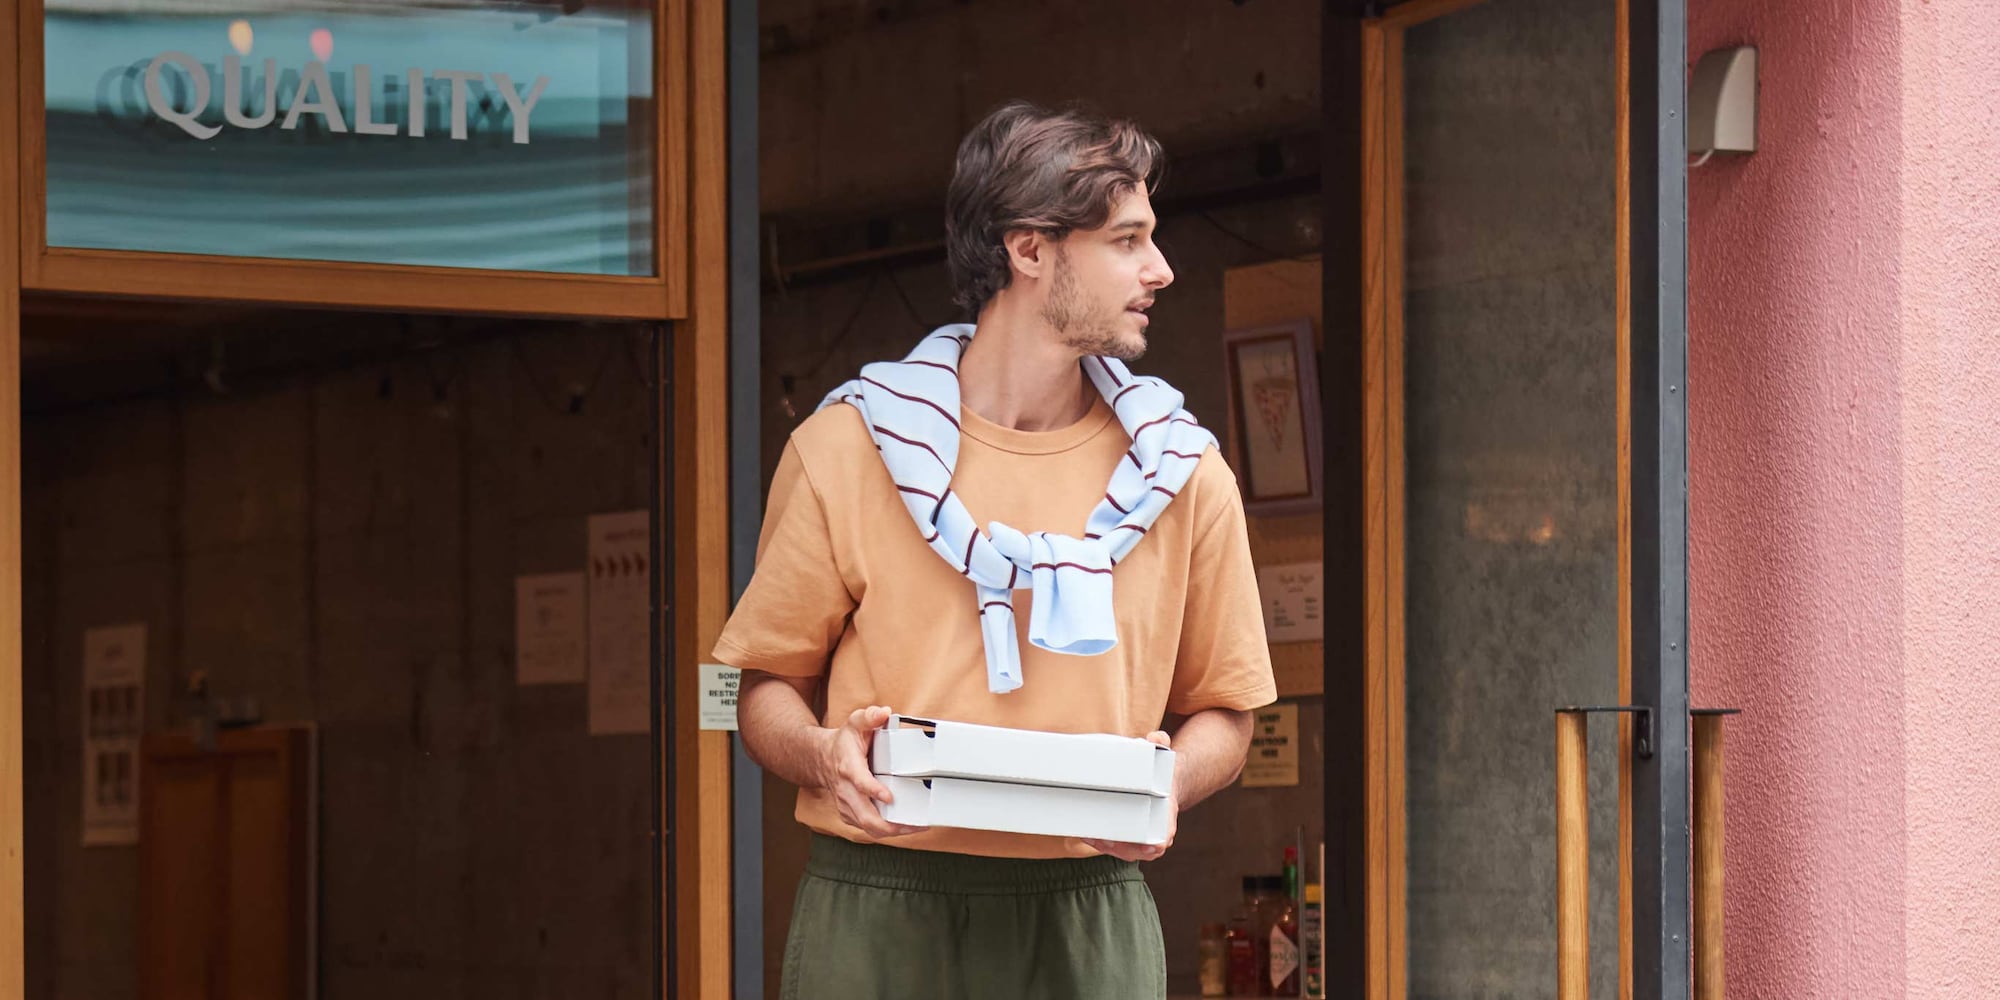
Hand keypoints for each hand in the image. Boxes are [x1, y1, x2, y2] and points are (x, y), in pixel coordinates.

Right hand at [815, 705, 924, 838]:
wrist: (822, 759)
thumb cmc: (844, 742)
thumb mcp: (855, 723)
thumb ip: (869, 716)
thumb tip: (884, 713)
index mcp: (848, 767)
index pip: (859, 782)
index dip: (873, 791)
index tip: (890, 798)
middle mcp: (845, 791)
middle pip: (865, 816)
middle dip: (890, 825)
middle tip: (915, 824)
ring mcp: (846, 805)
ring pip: (867, 827)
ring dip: (892, 832)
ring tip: (916, 828)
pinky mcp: (849, 814)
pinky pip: (867, 829)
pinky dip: (886, 832)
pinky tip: (905, 827)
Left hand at [1082, 730, 1177, 861]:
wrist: (1165, 785)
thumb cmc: (1162, 772)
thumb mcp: (1164, 755)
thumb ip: (1160, 743)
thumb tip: (1154, 738)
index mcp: (1167, 818)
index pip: (1163, 838)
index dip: (1155, 845)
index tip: (1147, 847)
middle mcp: (1154, 834)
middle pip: (1135, 849)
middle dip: (1117, 846)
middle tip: (1100, 837)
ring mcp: (1140, 840)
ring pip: (1121, 850)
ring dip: (1103, 845)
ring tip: (1086, 834)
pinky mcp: (1127, 838)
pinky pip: (1113, 846)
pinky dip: (1099, 842)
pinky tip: (1085, 833)